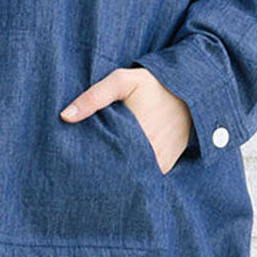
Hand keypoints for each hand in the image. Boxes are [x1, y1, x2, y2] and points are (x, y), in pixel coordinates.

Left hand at [60, 65, 193, 174]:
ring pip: (131, 175)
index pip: (104, 156)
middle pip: (116, 168)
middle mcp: (149, 153)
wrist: (191, 92)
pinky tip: (120, 165)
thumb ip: (95, 96)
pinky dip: (132, 172)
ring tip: (99, 166)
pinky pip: (144, 176)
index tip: (75, 157)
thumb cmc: (152, 84)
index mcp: (135, 133)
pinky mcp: (165, 166)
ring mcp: (159, 163)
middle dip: (100, 167)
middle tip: (81, 166)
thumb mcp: (123, 81)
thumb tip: (65, 116)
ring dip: (117, 171)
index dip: (89, 158)